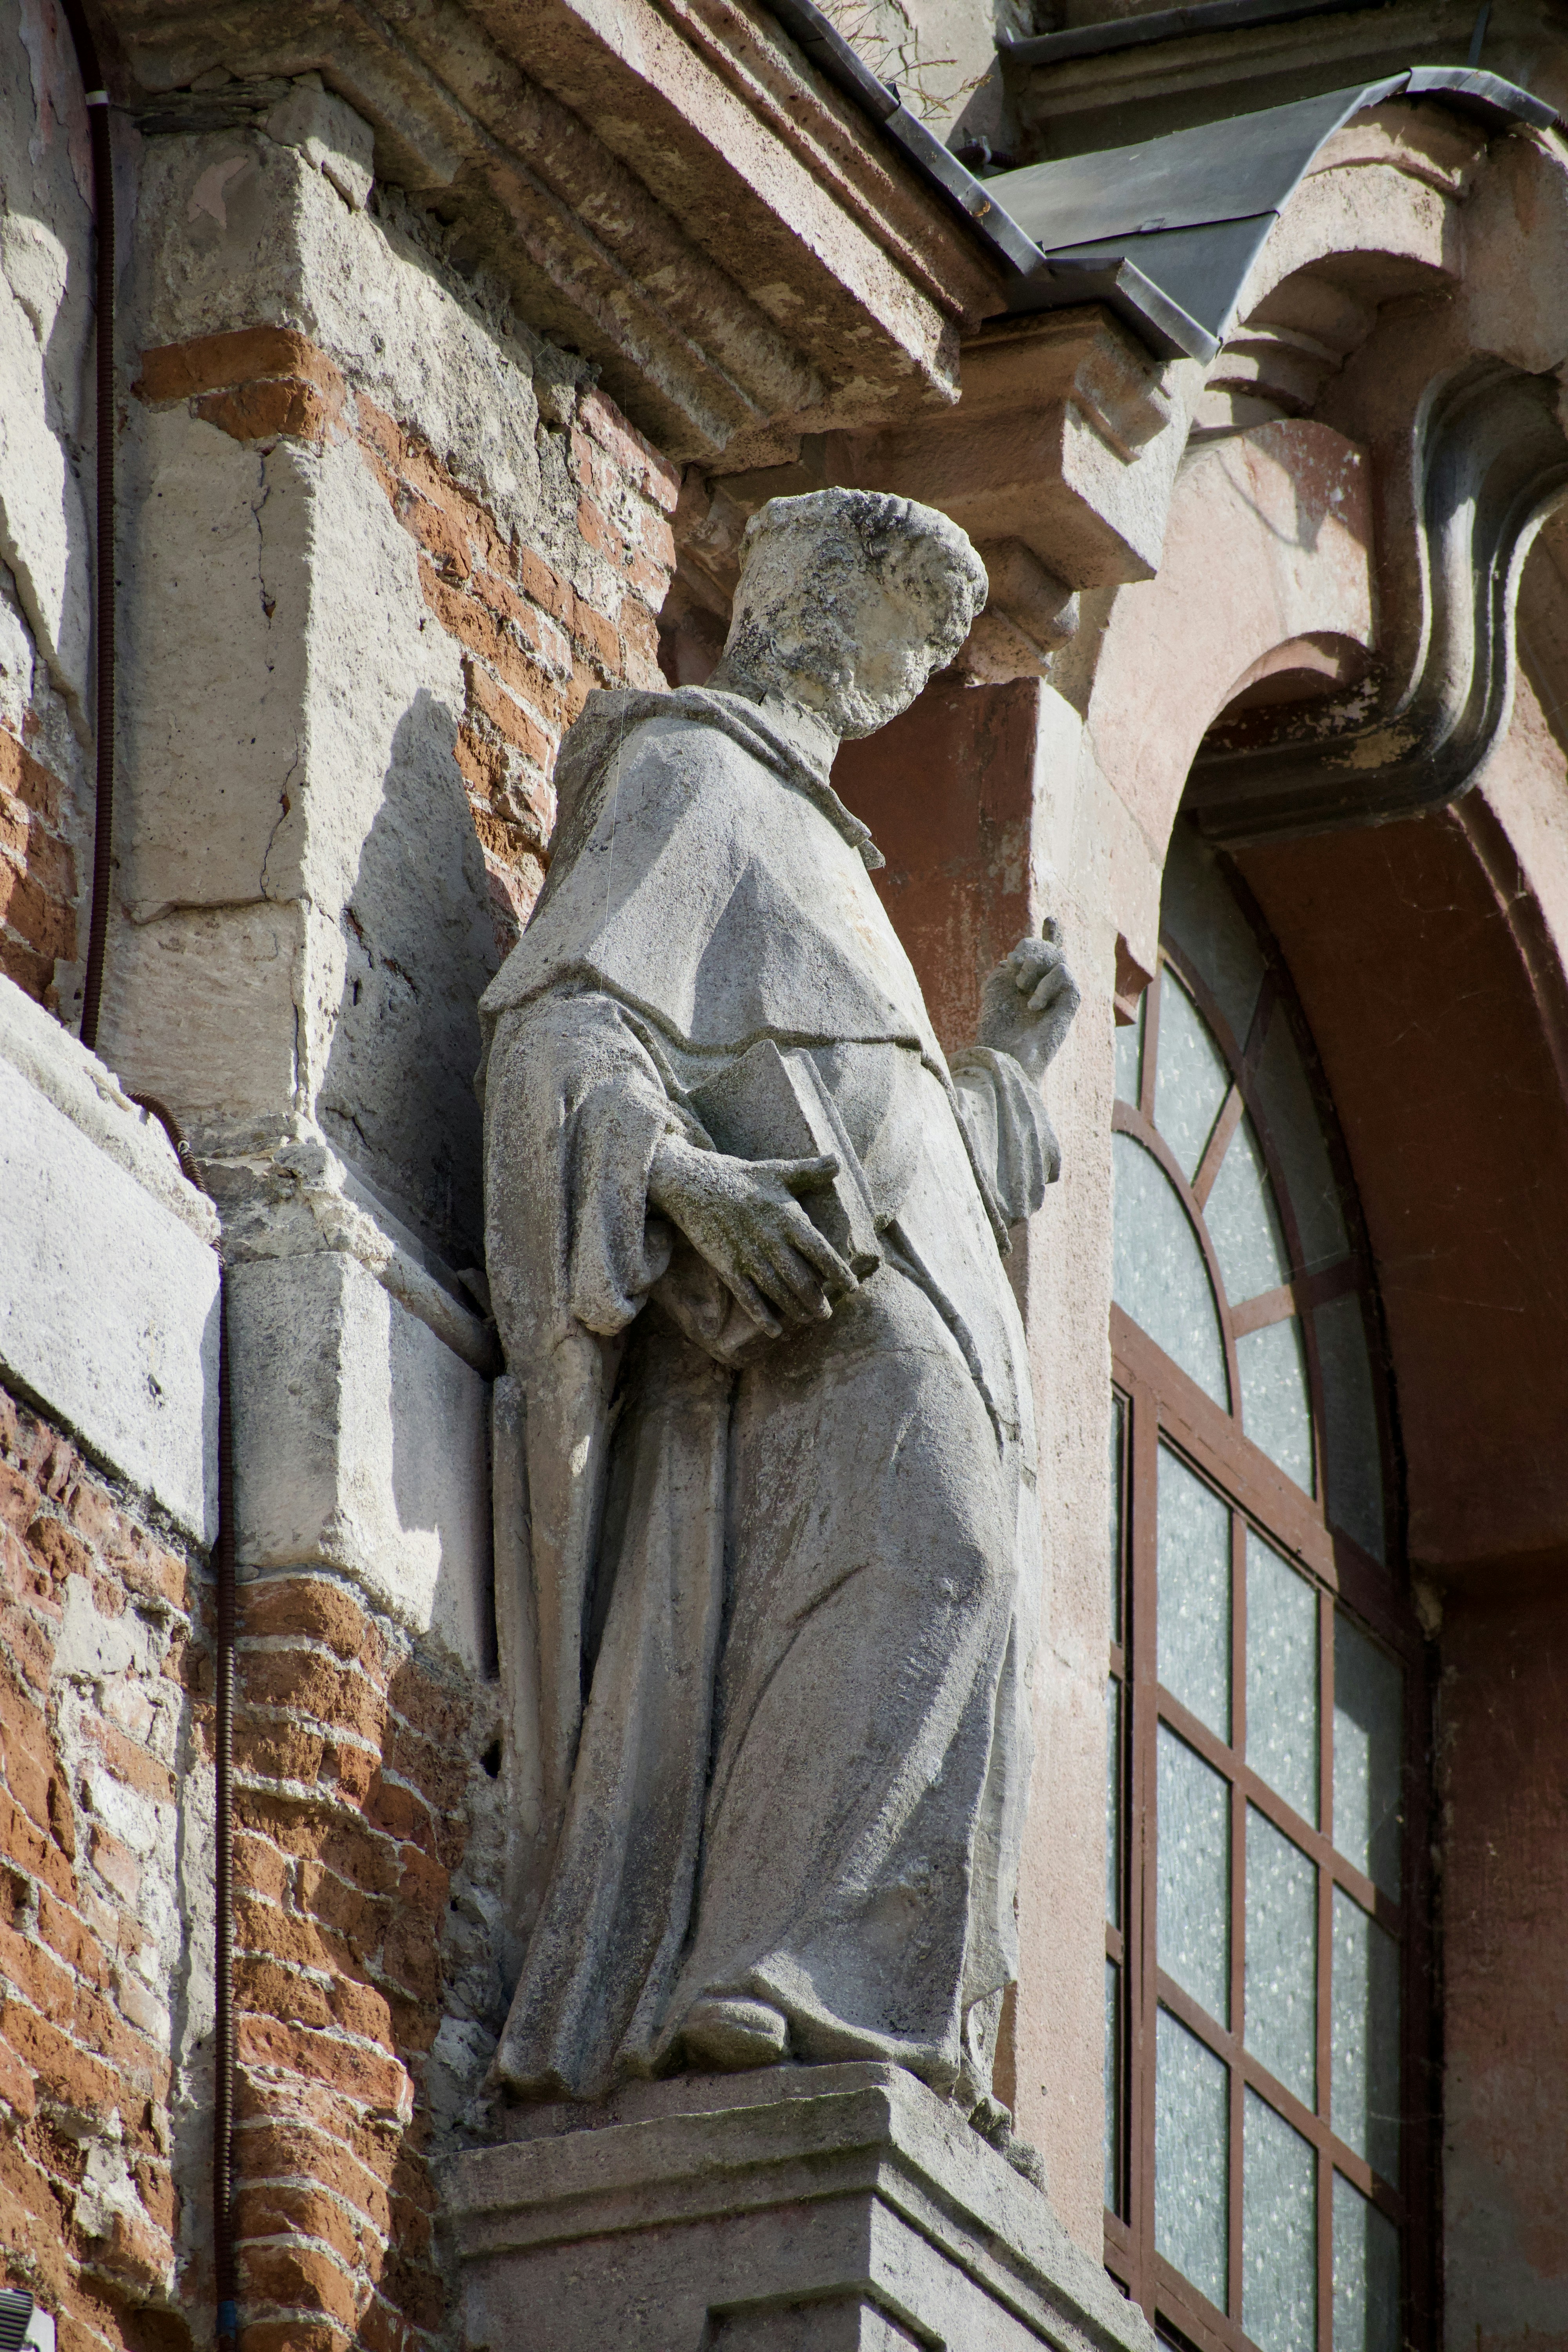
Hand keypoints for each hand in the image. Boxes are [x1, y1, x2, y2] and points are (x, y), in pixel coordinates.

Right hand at [647, 1135, 856, 1336]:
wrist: (694, 1183)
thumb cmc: (742, 1176)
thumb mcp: (777, 1170)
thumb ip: (810, 1171)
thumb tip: (839, 1162)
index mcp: (788, 1218)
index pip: (820, 1251)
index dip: (838, 1272)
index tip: (852, 1287)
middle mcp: (771, 1240)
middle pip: (801, 1279)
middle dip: (817, 1299)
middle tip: (827, 1313)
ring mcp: (748, 1255)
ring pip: (778, 1291)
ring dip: (795, 1309)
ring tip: (809, 1319)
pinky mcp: (727, 1265)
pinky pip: (748, 1296)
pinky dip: (762, 1315)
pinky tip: (775, 1331)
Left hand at [975, 919, 1080, 1082]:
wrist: (1005, 1056)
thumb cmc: (996, 1027)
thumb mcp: (997, 985)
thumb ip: (1012, 965)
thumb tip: (1020, 958)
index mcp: (1029, 983)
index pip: (1045, 954)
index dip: (1050, 936)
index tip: (1051, 919)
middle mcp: (1047, 987)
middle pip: (1051, 949)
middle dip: (1031, 946)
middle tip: (1012, 961)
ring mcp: (1060, 995)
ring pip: (1059, 957)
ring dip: (1034, 963)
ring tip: (1020, 986)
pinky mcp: (1070, 1004)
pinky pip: (1065, 974)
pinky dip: (1046, 983)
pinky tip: (1033, 1004)